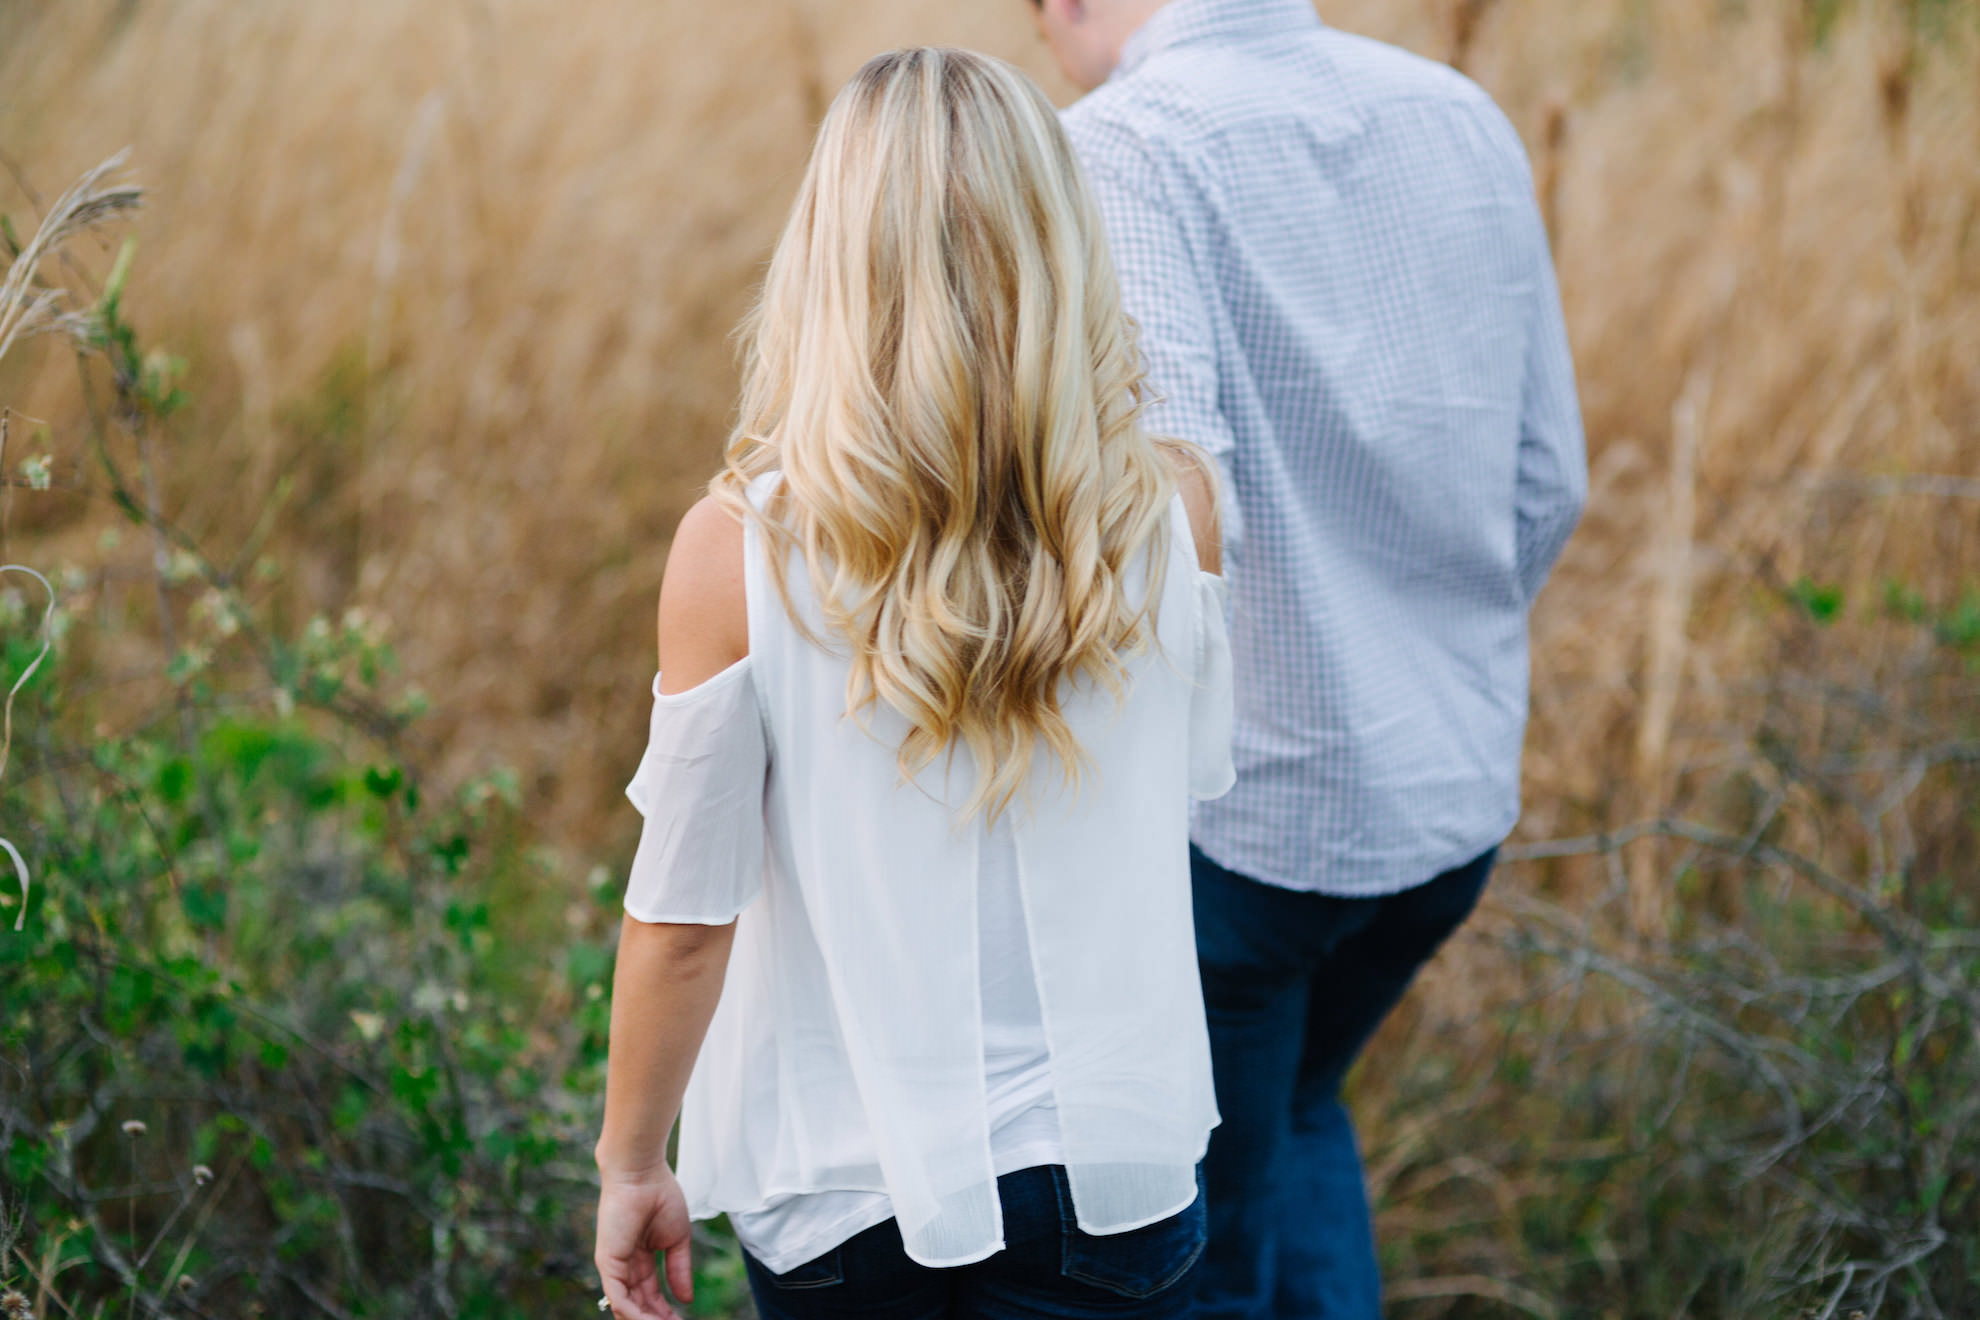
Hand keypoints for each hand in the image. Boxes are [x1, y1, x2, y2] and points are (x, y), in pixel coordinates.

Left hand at [595, 1166, 694, 1319]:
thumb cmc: (660, 1195)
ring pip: (626, 1307)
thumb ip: (679, 1270)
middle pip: (638, 1305)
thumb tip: (686, 1299)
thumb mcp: (677, 1239)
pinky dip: (634, 1314)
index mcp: (638, 1259)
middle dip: (656, 1319)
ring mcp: (613, 1266)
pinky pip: (618, 1298)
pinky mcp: (607, 1263)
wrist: (643, 1172)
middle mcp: (623, 1266)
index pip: (649, 1295)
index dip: (664, 1312)